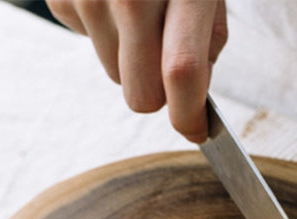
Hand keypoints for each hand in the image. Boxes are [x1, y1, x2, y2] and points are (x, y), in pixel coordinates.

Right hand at [47, 0, 227, 141]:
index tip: (195, 129)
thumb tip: (193, 94)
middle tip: (164, 54)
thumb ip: (207, 36)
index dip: (188, 116)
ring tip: (136, 5)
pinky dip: (104, 29)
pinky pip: (89, 43)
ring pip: (113, 75)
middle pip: (140, 95)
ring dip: (129, 55)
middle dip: (156, 89)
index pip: (181, 73)